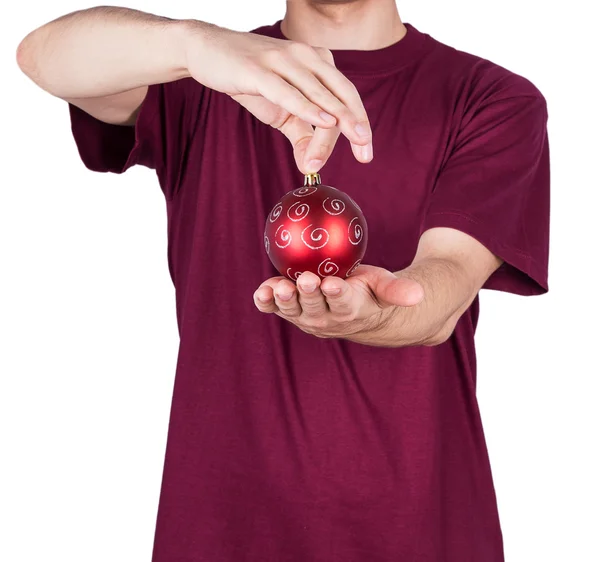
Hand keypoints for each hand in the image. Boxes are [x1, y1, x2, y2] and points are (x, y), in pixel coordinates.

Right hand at [184, 22, 372, 172]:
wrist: (207, 51)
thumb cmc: (249, 78)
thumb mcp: (280, 110)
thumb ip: (300, 133)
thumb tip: (311, 165)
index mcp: (316, 61)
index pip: (345, 95)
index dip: (360, 123)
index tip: (366, 152)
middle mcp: (305, 55)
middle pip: (341, 93)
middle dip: (357, 123)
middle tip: (365, 152)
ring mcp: (283, 59)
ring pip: (319, 94)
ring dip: (336, 124)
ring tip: (353, 144)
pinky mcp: (260, 69)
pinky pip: (289, 91)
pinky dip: (308, 107)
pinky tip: (324, 121)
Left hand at [253, 265, 423, 339]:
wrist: (354, 313)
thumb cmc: (371, 293)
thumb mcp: (385, 286)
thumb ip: (398, 290)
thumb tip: (417, 295)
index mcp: (351, 310)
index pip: (344, 303)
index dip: (337, 294)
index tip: (333, 284)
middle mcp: (326, 318)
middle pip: (315, 307)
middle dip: (308, 294)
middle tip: (305, 280)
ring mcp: (306, 317)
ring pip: (293, 310)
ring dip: (285, 299)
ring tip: (280, 287)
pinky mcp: (291, 312)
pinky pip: (275, 308)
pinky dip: (266, 302)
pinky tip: (261, 292)